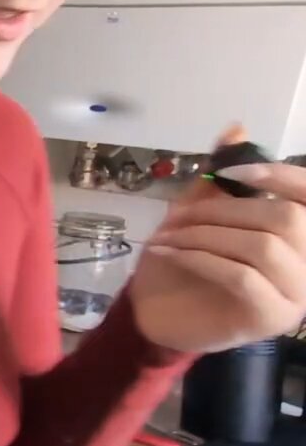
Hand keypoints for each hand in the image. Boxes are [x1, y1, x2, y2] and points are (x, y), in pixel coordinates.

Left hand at [133, 140, 305, 352]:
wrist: (155, 315)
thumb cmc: (184, 263)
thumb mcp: (200, 213)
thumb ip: (222, 177)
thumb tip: (237, 127)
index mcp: (303, 236)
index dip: (281, 175)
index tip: (232, 171)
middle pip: (289, 219)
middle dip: (228, 209)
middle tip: (183, 215)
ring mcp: (297, 295)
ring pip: (264, 247)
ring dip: (207, 233)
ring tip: (169, 236)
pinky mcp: (271, 317)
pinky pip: (241, 276)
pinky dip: (200, 257)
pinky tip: (168, 251)